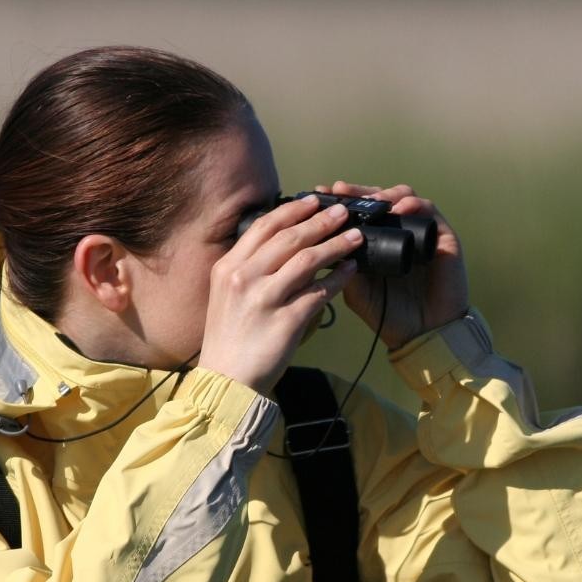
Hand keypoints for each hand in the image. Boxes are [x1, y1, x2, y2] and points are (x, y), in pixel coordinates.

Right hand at [198, 194, 362, 392]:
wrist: (227, 379)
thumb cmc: (230, 338)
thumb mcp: (226, 295)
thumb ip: (249, 269)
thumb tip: (282, 245)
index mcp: (228, 267)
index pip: (264, 227)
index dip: (292, 211)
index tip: (313, 201)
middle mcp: (244, 278)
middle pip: (289, 238)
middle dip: (321, 222)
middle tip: (343, 213)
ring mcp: (264, 299)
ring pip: (307, 261)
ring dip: (335, 245)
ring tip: (355, 237)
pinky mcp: (285, 322)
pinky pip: (318, 293)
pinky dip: (337, 279)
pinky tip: (350, 271)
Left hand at [314, 181, 469, 349]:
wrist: (422, 334)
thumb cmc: (390, 314)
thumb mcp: (356, 290)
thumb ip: (342, 268)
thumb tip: (324, 240)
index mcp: (377, 242)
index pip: (360, 211)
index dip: (342, 201)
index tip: (322, 195)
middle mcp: (398, 233)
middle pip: (380, 198)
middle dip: (359, 191)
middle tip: (342, 191)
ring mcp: (420, 233)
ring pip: (404, 197)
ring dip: (386, 193)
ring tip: (370, 202)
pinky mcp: (442, 236)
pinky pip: (429, 211)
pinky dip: (413, 204)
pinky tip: (398, 208)